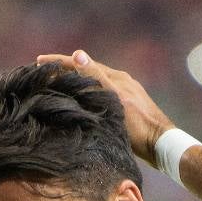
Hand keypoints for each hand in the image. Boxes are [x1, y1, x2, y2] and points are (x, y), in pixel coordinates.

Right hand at [36, 49, 172, 166]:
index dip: (60, 63)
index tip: (39, 62)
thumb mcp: (115, 100)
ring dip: (77, 84)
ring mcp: (125, 96)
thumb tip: (77, 54)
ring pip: (95, 86)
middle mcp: (120, 83)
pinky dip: (88, 97)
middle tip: (44, 73)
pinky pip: (102, 98)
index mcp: (116, 78)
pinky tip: (84, 105)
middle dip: (66, 71)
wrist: (162, 146)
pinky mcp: (128, 110)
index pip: (83, 63)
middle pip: (88, 72)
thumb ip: (97, 78)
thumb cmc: (139, 126)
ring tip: (60, 87)